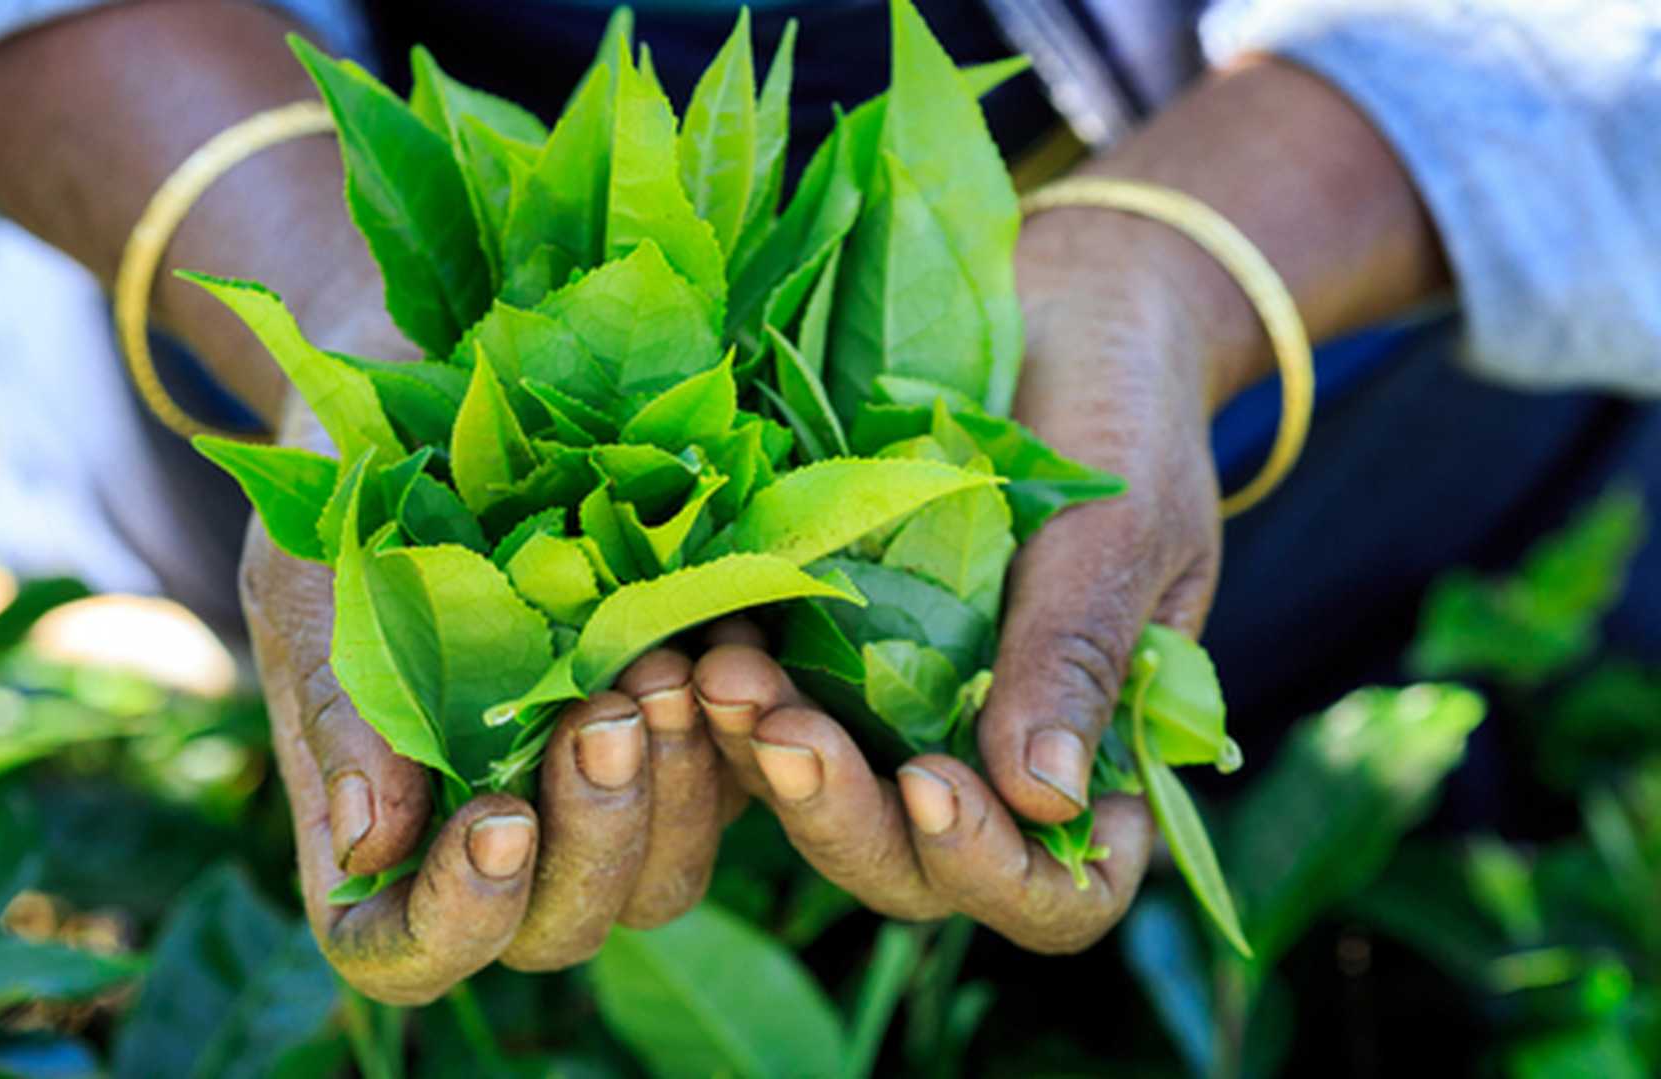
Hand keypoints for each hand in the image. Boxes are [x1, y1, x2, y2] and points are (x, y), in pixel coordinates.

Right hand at [245, 404, 737, 1003]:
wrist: (432, 404)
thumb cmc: (343, 500)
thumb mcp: (312, 586)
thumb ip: (337, 710)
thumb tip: (369, 846)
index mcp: (383, 834)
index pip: (411, 950)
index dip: (457, 921)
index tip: (497, 820)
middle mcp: (497, 839)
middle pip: (560, 928)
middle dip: (594, 838)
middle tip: (604, 715)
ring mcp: (597, 794)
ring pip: (662, 877)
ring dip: (677, 792)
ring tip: (665, 669)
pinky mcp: (684, 737)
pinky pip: (736, 788)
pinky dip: (740, 736)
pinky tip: (729, 651)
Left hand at [689, 208, 1236, 951]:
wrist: (1063, 310)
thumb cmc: (1126, 416)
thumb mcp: (1122, 531)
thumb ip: (1077, 658)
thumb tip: (1045, 798)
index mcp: (1098, 760)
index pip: (1055, 890)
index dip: (993, 869)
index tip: (934, 783)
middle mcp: (989, 763)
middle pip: (913, 868)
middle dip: (841, 816)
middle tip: (780, 730)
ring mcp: (900, 717)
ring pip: (825, 803)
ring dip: (767, 761)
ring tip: (718, 674)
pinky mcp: (824, 655)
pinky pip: (771, 710)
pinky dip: (732, 695)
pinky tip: (695, 639)